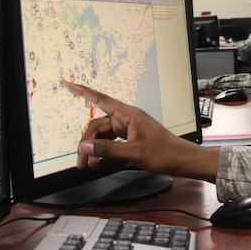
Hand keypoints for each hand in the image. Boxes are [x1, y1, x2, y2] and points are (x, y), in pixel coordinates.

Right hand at [65, 80, 219, 181]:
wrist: (182, 160)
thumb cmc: (164, 153)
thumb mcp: (133, 153)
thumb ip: (107, 150)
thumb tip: (86, 147)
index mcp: (129, 115)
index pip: (101, 99)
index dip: (83, 91)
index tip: (68, 83)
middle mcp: (127, 119)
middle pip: (98, 125)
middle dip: (87, 143)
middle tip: (81, 162)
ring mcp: (129, 128)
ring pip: (103, 135)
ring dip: (94, 149)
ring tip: (89, 165)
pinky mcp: (131, 137)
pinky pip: (111, 141)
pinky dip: (103, 151)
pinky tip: (99, 162)